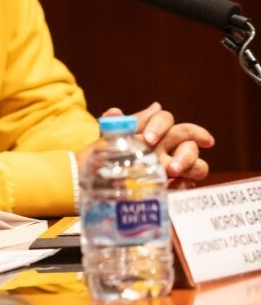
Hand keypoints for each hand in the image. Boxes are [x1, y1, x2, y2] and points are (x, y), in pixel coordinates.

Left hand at [89, 103, 213, 185]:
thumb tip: (114, 112)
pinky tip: (170, 188)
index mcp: (152, 133)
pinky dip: (184, 183)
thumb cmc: (110, 164)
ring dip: (187, 159)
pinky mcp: (181, 185)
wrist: (108, 192)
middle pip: (188, 132)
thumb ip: (113, 131)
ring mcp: (178, 165)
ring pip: (195, 155)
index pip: (164, 118)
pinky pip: (192, 181)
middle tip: (169, 146)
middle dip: (193, 134)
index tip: (147, 139)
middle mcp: (168, 146)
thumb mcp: (108, 147)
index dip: (158, 125)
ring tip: (171, 170)